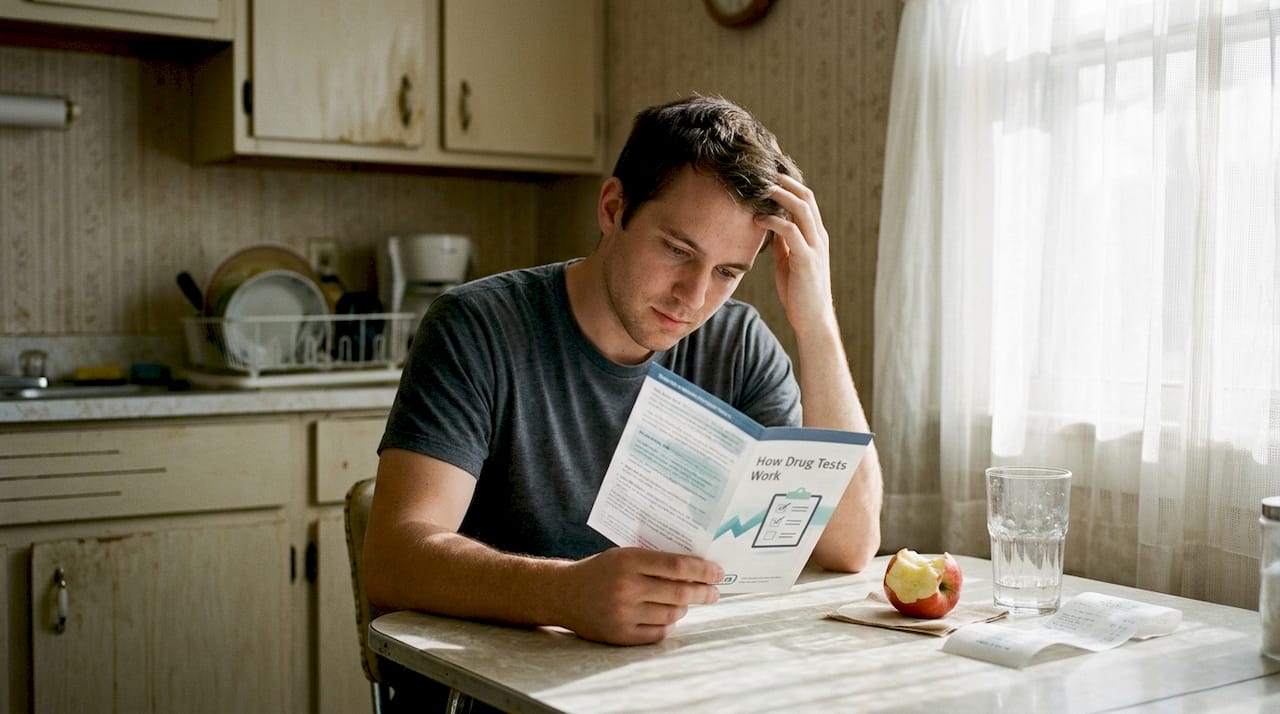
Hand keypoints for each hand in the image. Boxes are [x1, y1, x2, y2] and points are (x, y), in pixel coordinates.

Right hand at [557, 547, 722, 644]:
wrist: (562, 593)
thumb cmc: (600, 571)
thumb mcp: (623, 555)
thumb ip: (654, 560)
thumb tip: (696, 569)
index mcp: (628, 561)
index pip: (676, 566)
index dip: (702, 570)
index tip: (718, 573)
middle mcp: (626, 587)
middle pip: (679, 592)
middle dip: (703, 592)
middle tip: (714, 593)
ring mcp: (622, 613)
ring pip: (671, 614)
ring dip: (683, 608)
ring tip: (685, 602)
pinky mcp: (620, 635)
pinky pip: (658, 633)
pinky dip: (668, 625)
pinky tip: (667, 617)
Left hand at [755, 174, 837, 339]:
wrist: (812, 319)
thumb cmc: (799, 291)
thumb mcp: (789, 260)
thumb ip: (784, 241)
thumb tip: (769, 224)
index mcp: (816, 235)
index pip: (806, 200)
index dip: (789, 184)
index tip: (769, 174)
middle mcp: (819, 237)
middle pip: (806, 197)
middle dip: (785, 182)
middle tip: (763, 172)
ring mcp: (815, 247)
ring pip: (801, 209)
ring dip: (779, 195)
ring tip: (760, 188)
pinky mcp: (806, 260)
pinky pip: (791, 232)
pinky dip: (774, 222)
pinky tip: (758, 219)